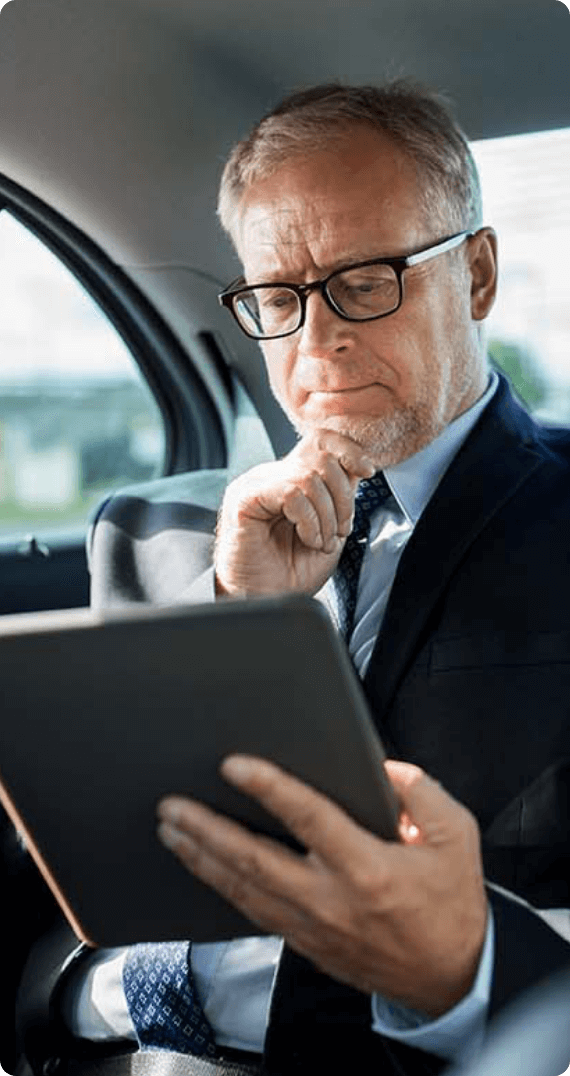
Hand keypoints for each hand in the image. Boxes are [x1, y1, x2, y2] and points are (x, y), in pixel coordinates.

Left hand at [157, 756, 487, 1017]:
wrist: (453, 978)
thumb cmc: (452, 904)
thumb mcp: (457, 836)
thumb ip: (419, 792)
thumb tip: (381, 767)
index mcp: (368, 868)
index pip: (308, 818)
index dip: (268, 787)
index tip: (234, 765)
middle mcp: (331, 899)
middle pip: (254, 860)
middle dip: (207, 829)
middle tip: (172, 804)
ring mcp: (313, 926)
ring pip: (243, 889)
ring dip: (202, 858)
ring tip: (172, 830)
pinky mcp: (306, 943)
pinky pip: (253, 913)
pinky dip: (223, 888)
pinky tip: (204, 869)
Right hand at [214, 430, 375, 596]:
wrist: (265, 601)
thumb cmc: (291, 573)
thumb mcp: (330, 530)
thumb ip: (341, 496)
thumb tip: (357, 468)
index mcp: (290, 478)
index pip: (322, 441)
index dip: (349, 450)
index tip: (367, 472)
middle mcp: (271, 475)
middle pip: (322, 456)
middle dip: (343, 496)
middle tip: (338, 531)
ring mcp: (255, 484)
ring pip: (309, 476)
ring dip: (326, 516)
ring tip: (319, 542)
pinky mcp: (244, 499)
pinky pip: (291, 493)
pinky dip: (309, 520)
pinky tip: (306, 539)